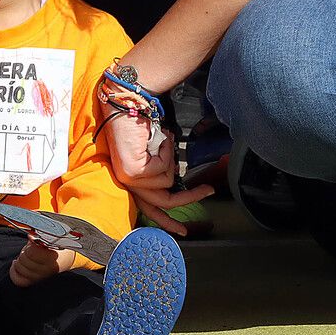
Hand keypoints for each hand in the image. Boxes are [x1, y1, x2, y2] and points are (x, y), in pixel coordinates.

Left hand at [9, 241, 75, 286]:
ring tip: (25, 256)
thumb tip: (30, 236)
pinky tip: (15, 263)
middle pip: (23, 260)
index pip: (32, 253)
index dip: (30, 247)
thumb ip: (39, 237)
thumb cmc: (54, 248)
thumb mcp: (49, 239)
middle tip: (30, 250)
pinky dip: (13, 271)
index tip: (34, 244)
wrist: (63, 260)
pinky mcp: (33, 282)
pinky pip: (18, 280)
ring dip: (20, 260)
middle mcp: (46, 270)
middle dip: (24, 252)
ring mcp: (39, 278)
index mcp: (52, 258)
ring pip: (20, 269)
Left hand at [102, 111, 212, 236]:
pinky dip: (167, 151)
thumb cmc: (140, 123)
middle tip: (208, 190)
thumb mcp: (154, 152)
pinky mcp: (134, 171)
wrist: (126, 103)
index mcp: (131, 180)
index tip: (183, 231)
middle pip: (164, 202)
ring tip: (163, 140)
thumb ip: (161, 169)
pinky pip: (164, 168)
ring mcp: (129, 178)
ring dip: (171, 158)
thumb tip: (175, 177)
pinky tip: (159, 138)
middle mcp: (127, 182)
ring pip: (168, 181)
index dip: (167, 221)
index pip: (149, 208)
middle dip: (190, 196)